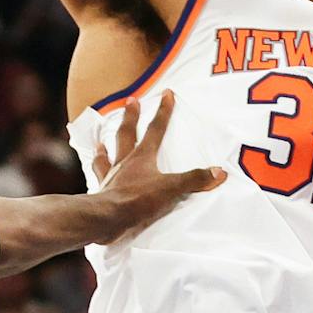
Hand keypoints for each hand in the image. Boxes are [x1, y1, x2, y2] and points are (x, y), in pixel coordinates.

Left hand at [92, 93, 225, 232]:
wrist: (107, 218)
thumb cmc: (137, 199)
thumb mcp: (171, 188)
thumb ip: (194, 179)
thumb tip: (218, 172)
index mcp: (142, 157)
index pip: (156, 129)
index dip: (163, 111)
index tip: (166, 94)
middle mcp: (124, 162)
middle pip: (127, 133)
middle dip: (131, 116)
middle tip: (131, 101)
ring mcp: (111, 176)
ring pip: (107, 156)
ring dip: (105, 147)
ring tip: (100, 141)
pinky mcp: (103, 192)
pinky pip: (99, 177)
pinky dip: (97, 172)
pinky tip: (94, 172)